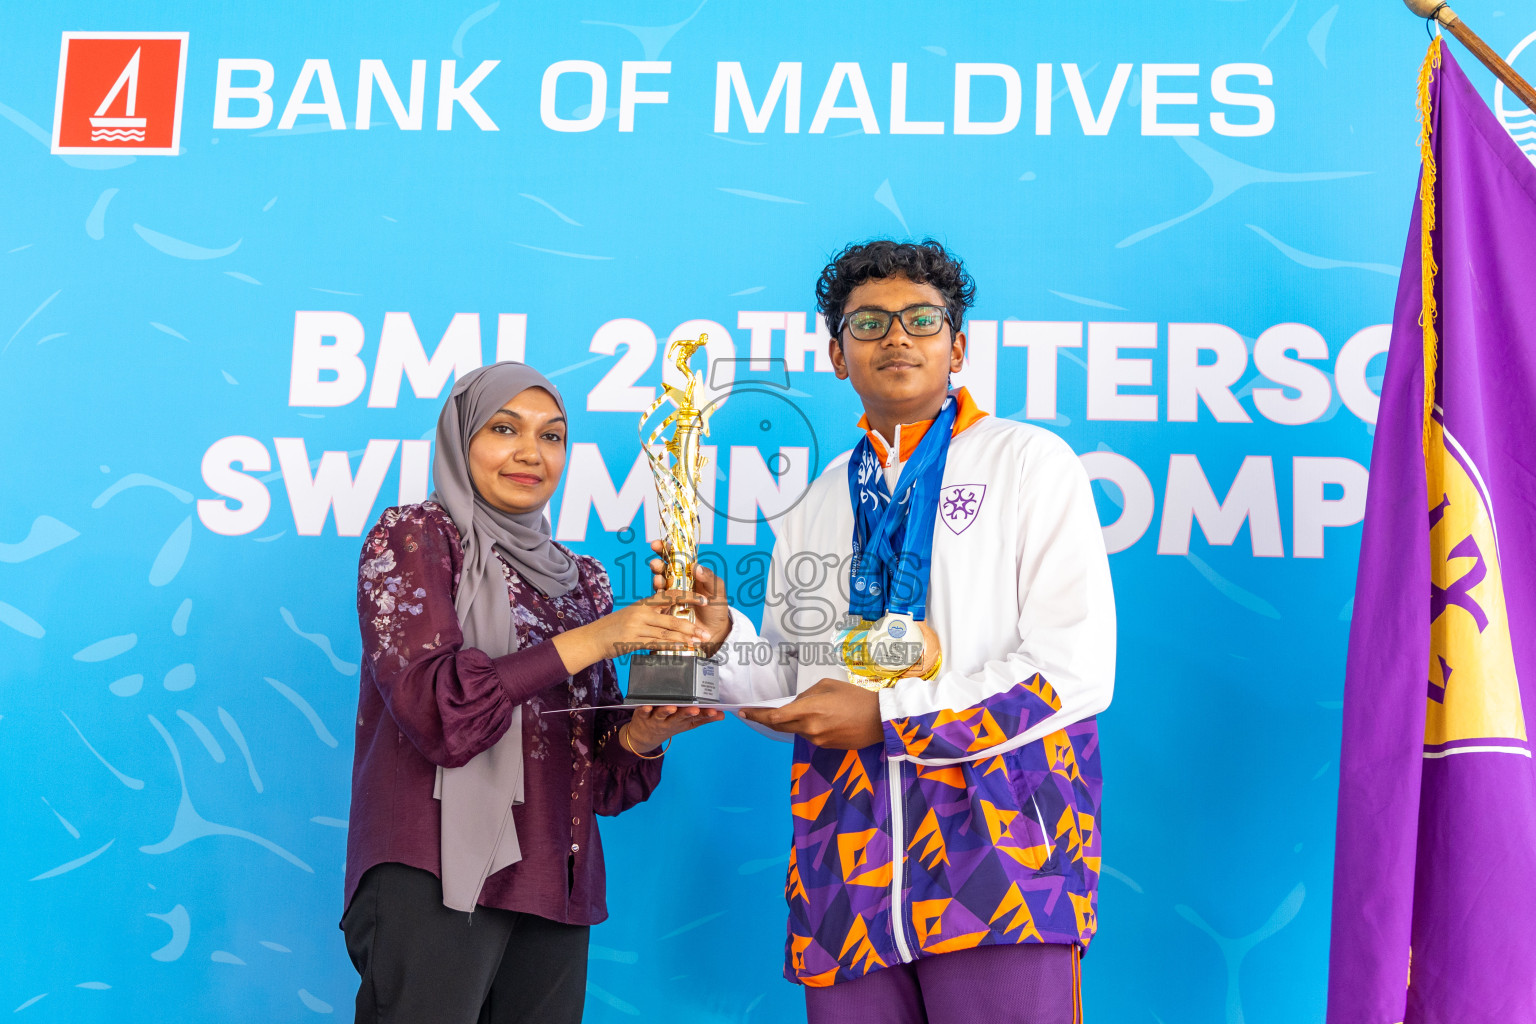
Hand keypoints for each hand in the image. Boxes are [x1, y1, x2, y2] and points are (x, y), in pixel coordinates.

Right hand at [552, 591, 712, 674]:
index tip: (704, 600)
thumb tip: (670, 612)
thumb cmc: (614, 627)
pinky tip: (682, 649)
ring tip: (699, 642)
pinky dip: (671, 647)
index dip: (688, 596)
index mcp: (643, 603)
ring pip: (665, 631)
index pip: (670, 595)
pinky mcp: (631, 640)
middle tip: (706, 632)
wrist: (592, 638)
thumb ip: (651, 613)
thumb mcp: (633, 614)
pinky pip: (655, 643)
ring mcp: (636, 626)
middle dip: (691, 625)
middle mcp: (641, 612)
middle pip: (671, 617)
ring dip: (685, 638)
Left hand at [621, 704, 724, 751]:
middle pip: (679, 717)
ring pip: (661, 715)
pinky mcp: (642, 716)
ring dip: (667, 711)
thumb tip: (722, 715)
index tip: (714, 711)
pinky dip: (644, 709)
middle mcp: (669, 721)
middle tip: (695, 709)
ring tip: (672, 707)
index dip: (704, 715)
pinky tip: (646, 705)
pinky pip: (642, 712)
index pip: (695, 718)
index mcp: (681, 722)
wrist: (643, 738)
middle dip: (687, 713)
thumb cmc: (668, 725)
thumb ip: (703, 719)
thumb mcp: (686, 725)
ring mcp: (655, 719)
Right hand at [650, 541, 731, 655]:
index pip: (676, 557)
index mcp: (690, 573)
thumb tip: (696, 566)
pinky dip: (658, 597)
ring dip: (656, 580)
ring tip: (658, 580)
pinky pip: (659, 603)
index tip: (659, 544)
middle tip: (655, 563)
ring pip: (659, 584)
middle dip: (658, 564)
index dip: (666, 549)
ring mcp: (670, 596)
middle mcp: (678, 582)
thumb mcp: (717, 591)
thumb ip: (708, 578)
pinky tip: (659, 594)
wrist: (715, 631)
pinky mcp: (666, 611)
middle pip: (663, 569)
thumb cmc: (717, 607)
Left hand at [738, 679, 884, 748]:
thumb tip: (795, 704)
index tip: (744, 712)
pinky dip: (807, 727)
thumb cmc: (855, 697)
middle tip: (753, 714)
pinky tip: (821, 719)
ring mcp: (818, 740)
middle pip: (780, 726)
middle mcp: (810, 728)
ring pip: (795, 730)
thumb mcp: (828, 686)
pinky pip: (810, 735)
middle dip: (766, 719)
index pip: (776, 716)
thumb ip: (806, 695)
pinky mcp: (826, 747)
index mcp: (809, 710)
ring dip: (791, 722)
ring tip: (800, 710)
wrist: (879, 720)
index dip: (757, 715)